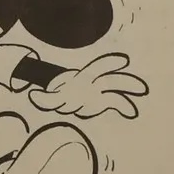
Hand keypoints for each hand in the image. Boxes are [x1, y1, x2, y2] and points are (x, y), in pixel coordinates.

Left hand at [27, 52, 147, 119]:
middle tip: (140, 87)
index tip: (124, 61)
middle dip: (125, 82)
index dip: (110, 63)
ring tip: (136, 104)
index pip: (98, 67)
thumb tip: (32, 95)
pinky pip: (116, 104)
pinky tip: (132, 113)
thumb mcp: (51, 97)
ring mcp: (103, 93)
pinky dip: (124, 108)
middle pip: (112, 81)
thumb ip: (43, 97)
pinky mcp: (105, 103)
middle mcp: (97, 84)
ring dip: (127, 96)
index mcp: (85, 77)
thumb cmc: (62, 94)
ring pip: (117, 92)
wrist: (68, 97)